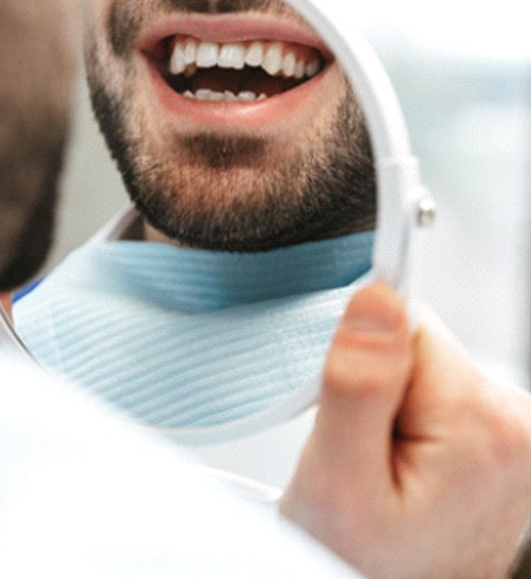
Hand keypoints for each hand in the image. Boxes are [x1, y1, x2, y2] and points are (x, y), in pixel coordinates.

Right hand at [281, 283, 530, 578]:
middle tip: (363, 447)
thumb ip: (357, 384)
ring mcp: (515, 428)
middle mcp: (518, 422)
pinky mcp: (501, 431)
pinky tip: (405, 460)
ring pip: (426, 364)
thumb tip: (378, 297)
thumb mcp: (337, 480)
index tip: (354, 416)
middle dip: (378, 386)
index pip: (409, 325)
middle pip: (420, 343)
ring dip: (393, 404)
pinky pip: (438, 387)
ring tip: (383, 461)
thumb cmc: (364, 559)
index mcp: (485, 426)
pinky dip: (410, 415)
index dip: (364, 364)